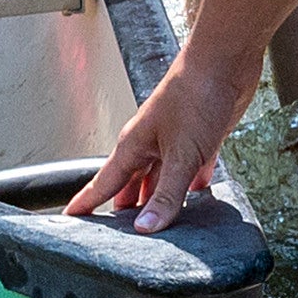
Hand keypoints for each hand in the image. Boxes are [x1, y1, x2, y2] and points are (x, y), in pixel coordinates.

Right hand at [66, 50, 251, 224]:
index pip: (103, 183)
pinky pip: (192, 170)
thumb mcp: (181, 155)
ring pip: (162, 179)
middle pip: (132, 185)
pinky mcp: (201, 140)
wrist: (227, 62)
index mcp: (134, 146)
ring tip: (158, 225)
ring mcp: (176, 142)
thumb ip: (166, 194)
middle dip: (126, 209)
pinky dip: (192, 186)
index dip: (87, 202)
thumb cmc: (195, 94)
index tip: (71, 218)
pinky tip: (197, 198)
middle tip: (119, 236)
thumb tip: (147, 227)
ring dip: (161, 199)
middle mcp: (151, 145)